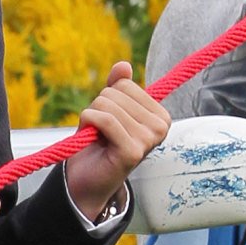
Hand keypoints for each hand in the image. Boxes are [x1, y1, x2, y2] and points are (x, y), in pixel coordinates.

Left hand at [63, 63, 169, 222]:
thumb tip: (124, 65)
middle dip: (98, 108)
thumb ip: (116, 87)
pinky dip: (89, 123)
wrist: (84, 179)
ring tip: (96, 138)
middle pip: (116, 93)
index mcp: (160, 116)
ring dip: (91, 118)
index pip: (126, 85)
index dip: (107, 98)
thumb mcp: (107, 110)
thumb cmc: (97, 144)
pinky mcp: (132, 152)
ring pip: (108, 105)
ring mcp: (148, 141)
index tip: (109, 121)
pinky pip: (105, 120)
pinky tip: (90, 138)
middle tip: (100, 132)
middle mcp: (160, 127)